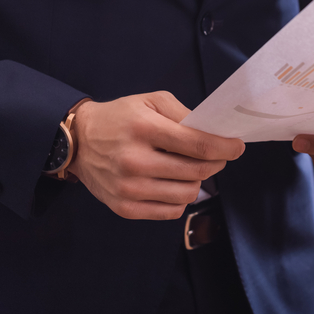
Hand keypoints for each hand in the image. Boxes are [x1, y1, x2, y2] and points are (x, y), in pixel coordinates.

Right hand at [68, 92, 244, 219]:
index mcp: (144, 129)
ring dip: (197, 181)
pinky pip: (170, 212)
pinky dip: (180, 199)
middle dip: (216, 163)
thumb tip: (213, 132)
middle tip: (217, 156)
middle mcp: (135, 161)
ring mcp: (129, 188)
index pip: (198, 145)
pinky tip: (173, 183)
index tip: (237, 147)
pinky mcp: (124, 208)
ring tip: (190, 168)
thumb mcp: (151, 101)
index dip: (226, 148)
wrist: (77, 142)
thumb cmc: (120, 118)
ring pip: (188, 194)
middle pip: (197, 171)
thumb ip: (184, 114)